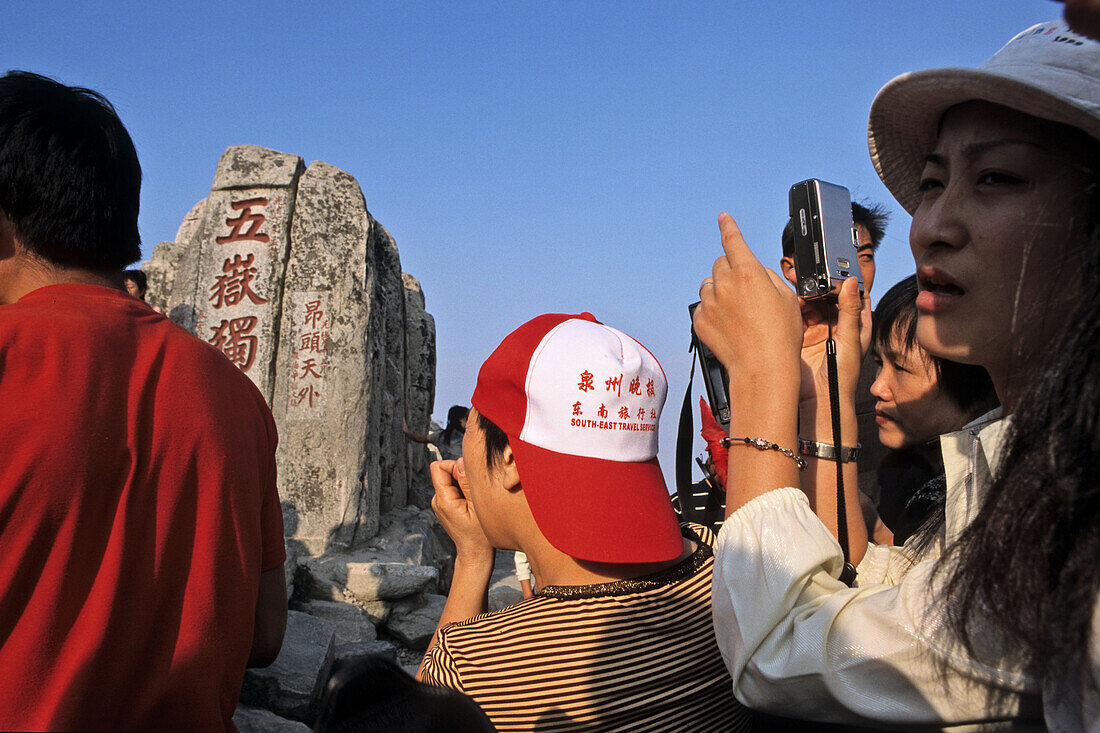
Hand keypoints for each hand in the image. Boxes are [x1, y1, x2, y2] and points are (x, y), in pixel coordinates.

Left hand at [430, 458, 493, 561]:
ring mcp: (440, 504)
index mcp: (443, 500)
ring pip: (450, 479)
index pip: (438, 466)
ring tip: (474, 501)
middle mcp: (437, 500)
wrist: (475, 554)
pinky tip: (472, 505)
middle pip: (445, 471)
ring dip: (463, 485)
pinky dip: (463, 492)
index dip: (455, 466)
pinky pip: (453, 488)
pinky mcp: (445, 506)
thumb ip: (467, 483)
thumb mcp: (478, 506)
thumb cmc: (480, 535)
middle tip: (474, 493)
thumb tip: (461, 461)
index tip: (470, 479)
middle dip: (461, 476)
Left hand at [693, 213, 801, 392]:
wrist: (763, 368)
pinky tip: (730, 325)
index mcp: (748, 273)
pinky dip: (713, 311)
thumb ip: (767, 277)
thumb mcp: (787, 298)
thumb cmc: (781, 336)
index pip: (733, 241)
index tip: (723, 218)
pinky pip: (704, 307)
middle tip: (747, 292)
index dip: (729, 227)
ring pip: (709, 285)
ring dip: (721, 291)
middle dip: (732, 271)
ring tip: (739, 312)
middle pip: (721, 264)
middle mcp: (725, 284)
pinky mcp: (700, 321)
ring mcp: (710, 303)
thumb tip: (755, 273)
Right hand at [798, 278, 869, 407]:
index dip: (847, 281)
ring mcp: (819, 330)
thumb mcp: (849, 339)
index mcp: (856, 324)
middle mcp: (838, 325)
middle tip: (810, 274)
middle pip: (829, 296)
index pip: (854, 295)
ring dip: (805, 293)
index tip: (836, 269)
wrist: (819, 400)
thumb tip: (851, 283)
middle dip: (820, 284)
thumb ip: (849, 311)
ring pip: (812, 303)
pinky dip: (793, 306)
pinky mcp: (802, 335)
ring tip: (798, 286)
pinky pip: (797, 315)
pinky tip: (790, 301)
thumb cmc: (842, 377)